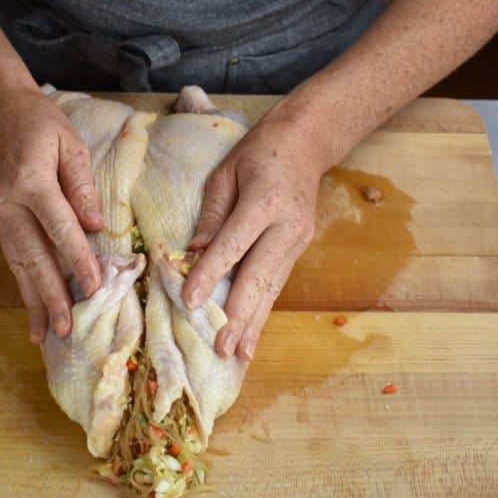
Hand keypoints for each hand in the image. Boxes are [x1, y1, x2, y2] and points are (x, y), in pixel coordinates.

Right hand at [0, 82, 103, 343]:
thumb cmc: (39, 123)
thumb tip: (97, 226)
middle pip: (33, 256)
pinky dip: (23, 285)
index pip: (59, 227)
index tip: (95, 286)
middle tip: (66, 328)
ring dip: (33, 301)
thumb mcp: (69, 143)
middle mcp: (6, 203)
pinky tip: (32, 309)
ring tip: (45, 334)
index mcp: (29, 180)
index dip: (78, 259)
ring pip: (18, 264)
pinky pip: (12, 257)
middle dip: (51, 295)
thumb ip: (82, 185)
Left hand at [181, 103, 331, 359]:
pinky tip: (252, 334)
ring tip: (239, 353)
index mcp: (264, 201)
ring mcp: (297, 240)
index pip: (233, 245)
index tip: (191, 301)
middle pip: (259, 277)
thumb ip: (211, 216)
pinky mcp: (299, 249)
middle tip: (222, 347)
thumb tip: (193, 255)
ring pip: (272, 288)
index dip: (210, 274)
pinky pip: (276, 283)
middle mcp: (286, 226)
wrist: (307, 143)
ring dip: (254, 323)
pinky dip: (263, 310)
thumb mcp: (225, 174)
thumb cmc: (258, 153)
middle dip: (239, 315)